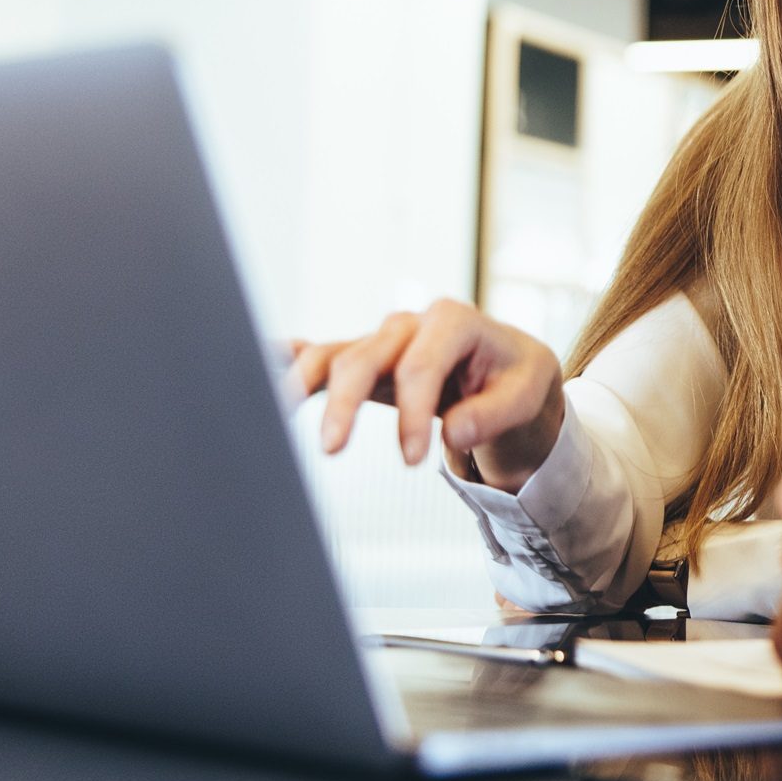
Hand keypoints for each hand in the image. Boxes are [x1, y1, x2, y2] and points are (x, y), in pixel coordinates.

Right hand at [288, 299, 565, 486]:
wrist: (509, 368)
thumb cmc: (517, 378)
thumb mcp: (528, 394)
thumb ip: (494, 413)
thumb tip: (455, 432)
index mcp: (454, 321)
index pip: (420, 366)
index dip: (412, 413)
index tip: (411, 459)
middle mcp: (409, 324)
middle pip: (364, 357)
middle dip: (344, 403)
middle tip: (331, 451)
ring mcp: (381, 341)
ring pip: (332, 356)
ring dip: (301, 383)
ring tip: (273, 412)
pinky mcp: (363, 361)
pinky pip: (318, 355)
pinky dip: (285, 360)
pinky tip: (253, 363)